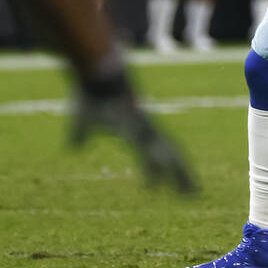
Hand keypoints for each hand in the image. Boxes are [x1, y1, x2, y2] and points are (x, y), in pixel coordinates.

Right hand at [72, 84, 196, 193]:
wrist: (97, 72)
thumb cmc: (91, 92)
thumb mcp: (81, 119)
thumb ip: (80, 135)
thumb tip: (73, 148)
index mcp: (137, 126)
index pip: (157, 149)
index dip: (165, 166)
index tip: (169, 184)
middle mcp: (146, 128)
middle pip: (170, 154)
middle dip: (182, 174)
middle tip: (194, 194)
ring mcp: (143, 129)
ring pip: (166, 157)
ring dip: (177, 177)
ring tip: (189, 195)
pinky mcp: (135, 130)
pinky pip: (147, 156)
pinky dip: (152, 173)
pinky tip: (153, 189)